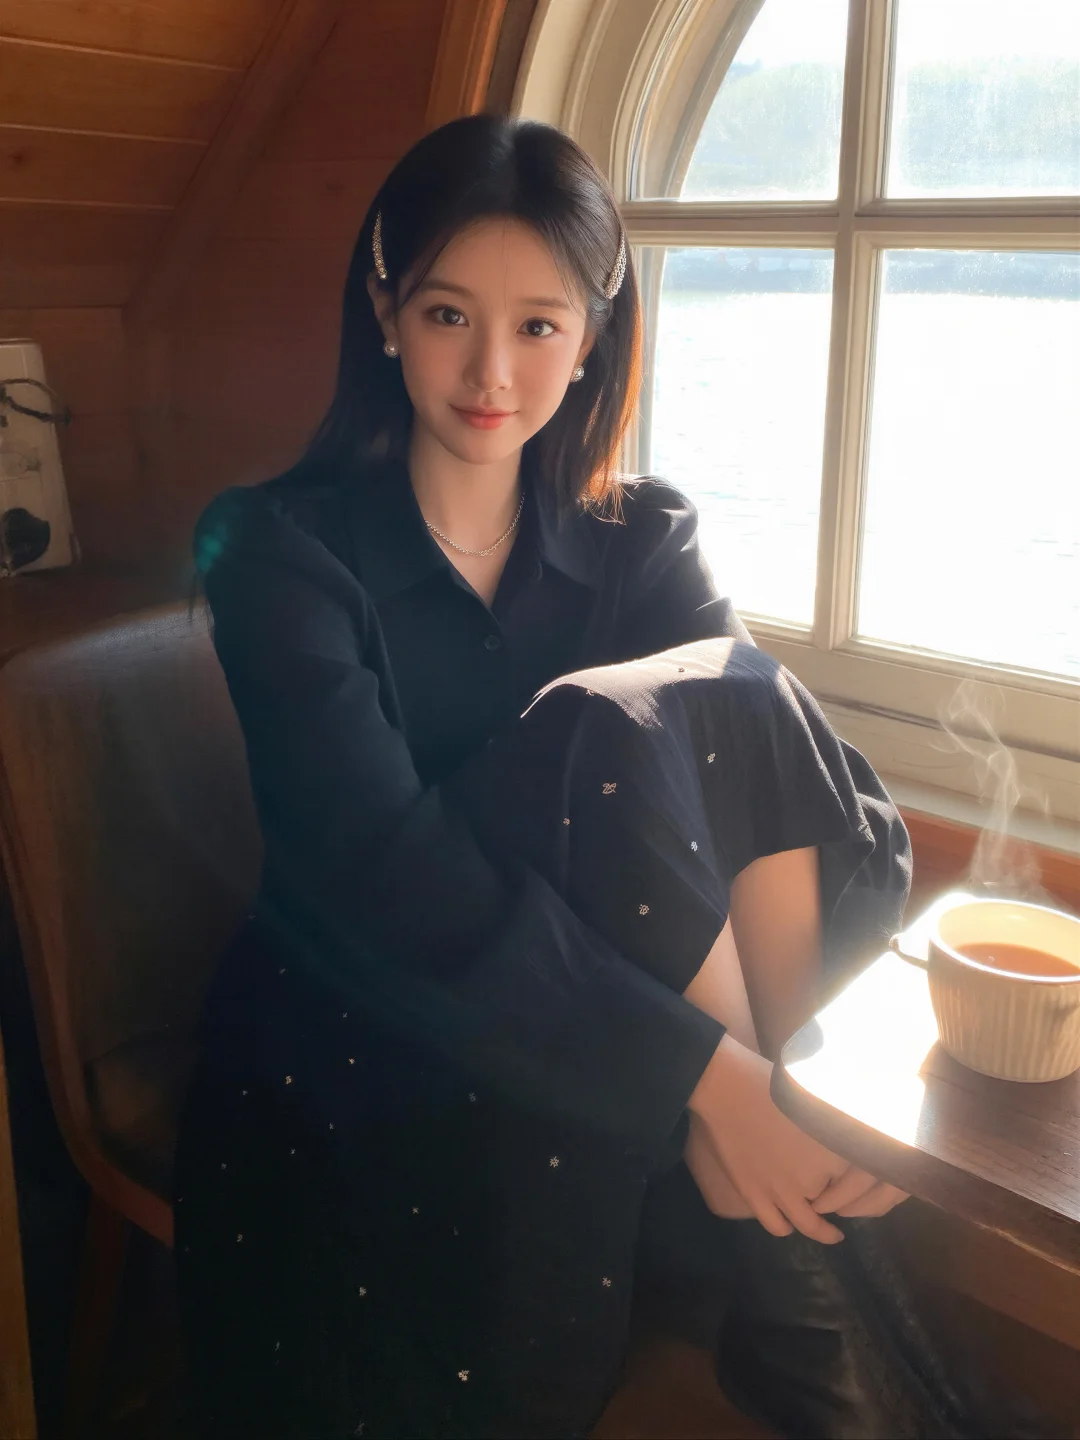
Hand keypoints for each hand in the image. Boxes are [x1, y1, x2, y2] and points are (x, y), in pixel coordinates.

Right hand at [687, 1035, 901, 1243]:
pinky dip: (787, 1227)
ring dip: (822, 1230)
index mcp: (834, 1155)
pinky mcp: (756, 1197)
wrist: (727, 1088)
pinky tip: (791, 1225)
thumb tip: (856, 1136)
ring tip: (833, 1234)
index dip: (859, 1182)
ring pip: (809, 1223)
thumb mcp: (820, 1101)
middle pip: (835, 1199)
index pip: (859, 1180)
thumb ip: (841, 1127)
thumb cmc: (773, 1084)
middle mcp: (814, 1180)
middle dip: (839, 1199)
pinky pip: (778, 1225)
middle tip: (844, 1198)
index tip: (861, 1180)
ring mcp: (783, 1193)